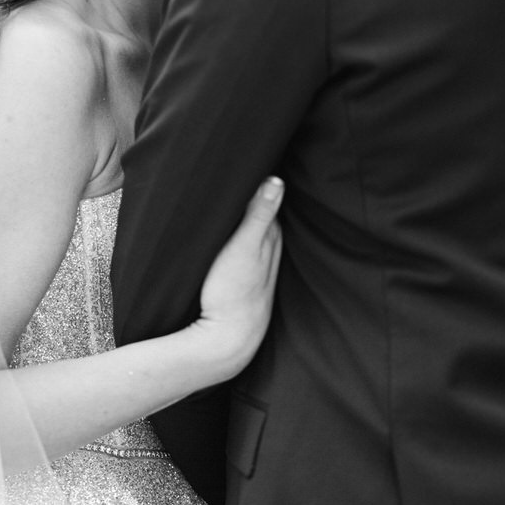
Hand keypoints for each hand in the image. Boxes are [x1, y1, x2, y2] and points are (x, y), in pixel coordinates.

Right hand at [195, 177, 283, 381]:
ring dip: (248, 219)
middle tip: (237, 177)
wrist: (228, 339)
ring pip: (256, 235)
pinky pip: (247, 252)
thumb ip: (259, 214)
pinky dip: (241, 239)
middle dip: (255, 198)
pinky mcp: (246, 282)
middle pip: (265, 217)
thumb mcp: (244, 247)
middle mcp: (270, 252)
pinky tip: (231, 238)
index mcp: (270, 238)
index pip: (269, 201)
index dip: (259, 183)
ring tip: (235, 201)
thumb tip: (276, 180)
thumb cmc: (233, 291)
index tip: (246, 165)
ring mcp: (259, 269)